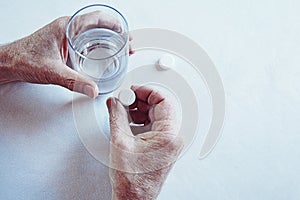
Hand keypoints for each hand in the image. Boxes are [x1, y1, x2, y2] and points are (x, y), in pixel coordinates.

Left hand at [0, 11, 133, 97]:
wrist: (10, 63)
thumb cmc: (24, 60)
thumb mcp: (52, 72)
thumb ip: (74, 82)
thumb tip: (92, 89)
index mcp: (65, 27)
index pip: (95, 19)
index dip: (114, 25)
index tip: (125, 33)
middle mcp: (67, 28)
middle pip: (98, 25)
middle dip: (115, 34)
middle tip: (127, 44)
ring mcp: (66, 35)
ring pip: (93, 33)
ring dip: (109, 39)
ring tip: (121, 48)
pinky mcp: (65, 43)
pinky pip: (87, 41)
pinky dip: (99, 46)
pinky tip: (105, 55)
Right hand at [106, 85, 182, 199]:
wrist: (134, 199)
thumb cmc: (132, 180)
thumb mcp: (120, 142)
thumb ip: (116, 116)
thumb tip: (114, 102)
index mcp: (168, 135)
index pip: (164, 101)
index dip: (147, 91)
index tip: (133, 90)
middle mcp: (173, 138)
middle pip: (160, 107)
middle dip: (141, 100)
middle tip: (126, 99)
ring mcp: (168, 143)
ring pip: (157, 115)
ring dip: (140, 110)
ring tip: (124, 110)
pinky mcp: (162, 147)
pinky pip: (154, 126)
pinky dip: (141, 120)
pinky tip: (128, 121)